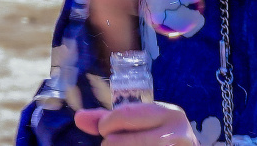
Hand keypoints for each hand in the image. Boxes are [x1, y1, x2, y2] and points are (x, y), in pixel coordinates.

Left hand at [74, 103, 199, 145]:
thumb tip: (78, 117)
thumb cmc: (159, 134)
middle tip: (113, 143)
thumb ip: (110, 119)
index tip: (104, 130)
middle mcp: (177, 134)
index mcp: (169, 113)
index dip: (106, 125)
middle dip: (111, 144)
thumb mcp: (141, 121)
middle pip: (122, 142)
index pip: (124, 116)